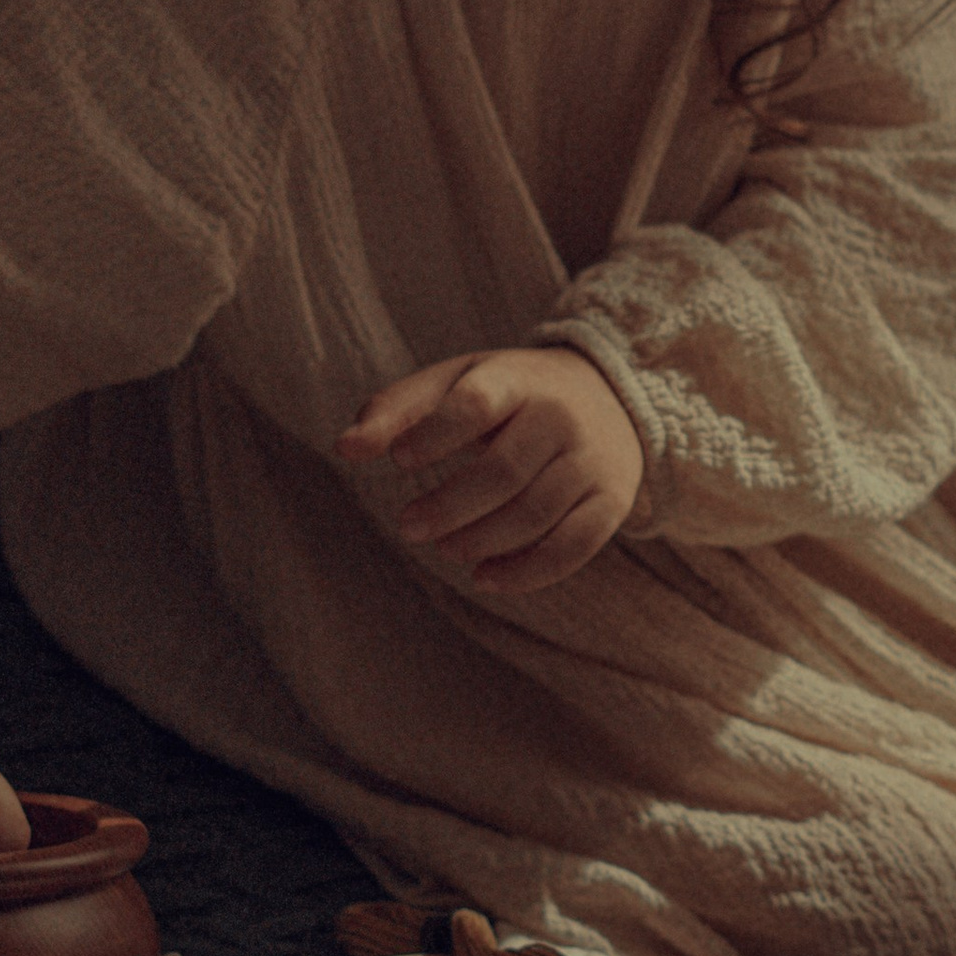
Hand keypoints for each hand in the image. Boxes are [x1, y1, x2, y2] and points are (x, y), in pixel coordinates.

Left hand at [337, 347, 644, 590]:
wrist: (611, 396)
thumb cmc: (511, 394)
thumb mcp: (457, 382)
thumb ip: (398, 410)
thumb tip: (344, 448)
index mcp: (518, 378)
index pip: (476, 404)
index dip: (434, 435)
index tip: (398, 462)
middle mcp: (562, 416)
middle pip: (503, 473)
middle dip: (448, 507)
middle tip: (408, 526)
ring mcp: (591, 460)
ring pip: (534, 515)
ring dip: (480, 542)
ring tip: (446, 549)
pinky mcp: (611, 500)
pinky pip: (573, 547)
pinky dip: (526, 573)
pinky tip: (485, 577)